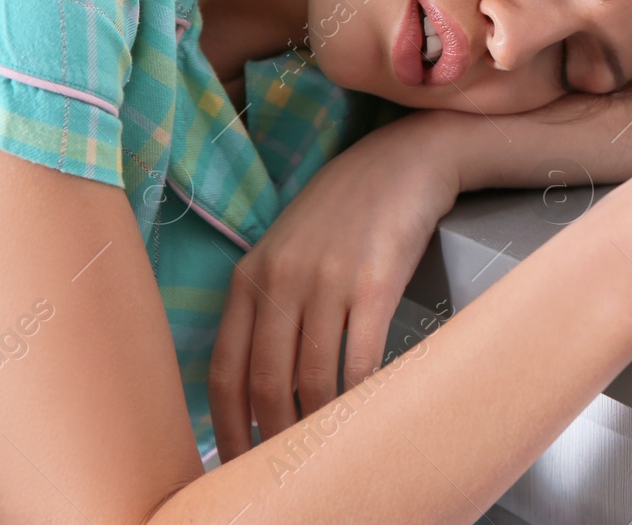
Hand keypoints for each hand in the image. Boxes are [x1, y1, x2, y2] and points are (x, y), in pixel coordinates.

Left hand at [207, 110, 461, 461]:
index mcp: (250, 275)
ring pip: (312, 377)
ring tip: (324, 452)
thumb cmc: (348, 208)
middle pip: (265, 382)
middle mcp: (281, 279)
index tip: (235, 461)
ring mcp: (327, 281)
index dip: (226, 425)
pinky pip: (361, 356)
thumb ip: (268, 300)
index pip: (225, 369)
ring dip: (316, 424)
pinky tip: (363, 413)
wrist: (406, 161)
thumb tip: (259, 377)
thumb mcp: (289, 245)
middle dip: (270, 437)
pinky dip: (359, 394)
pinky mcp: (374, 282)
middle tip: (280, 471)